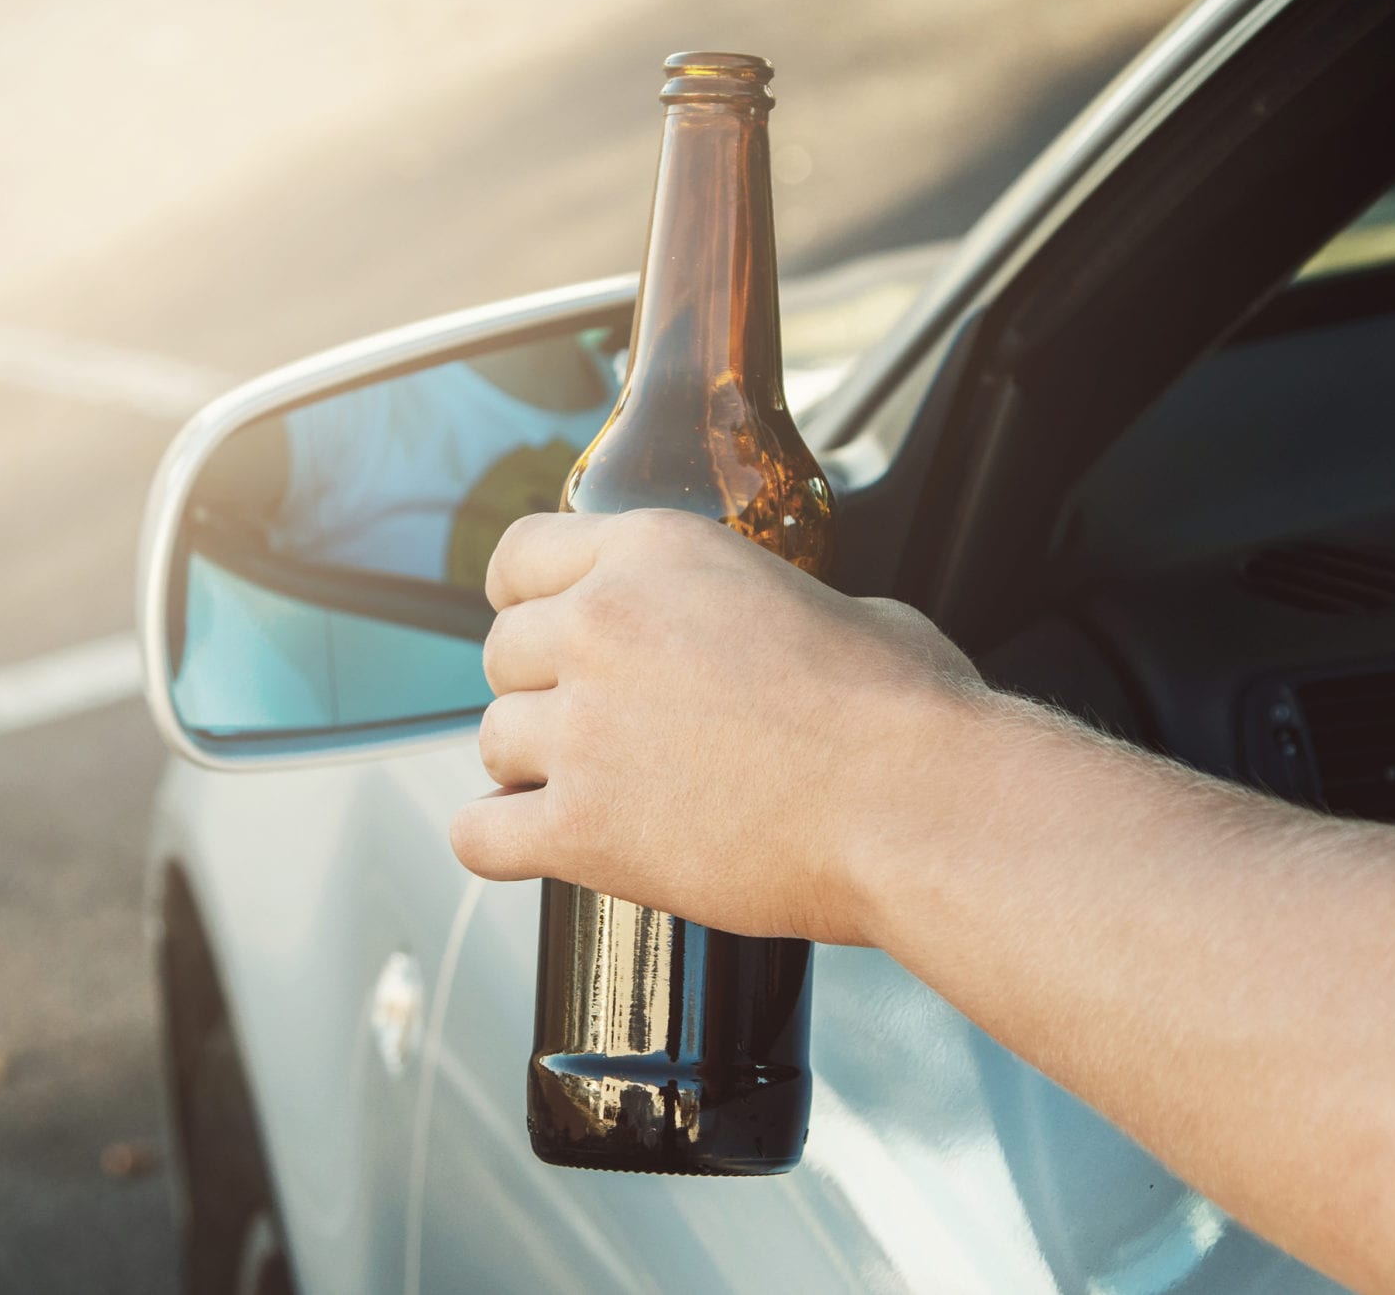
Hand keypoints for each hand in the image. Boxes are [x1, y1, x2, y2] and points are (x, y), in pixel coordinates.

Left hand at [451, 507, 981, 944]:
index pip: (518, 557)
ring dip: (534, 767)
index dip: (529, 601)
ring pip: (492, 741)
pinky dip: (501, 842)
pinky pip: (479, 836)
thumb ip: (766, 605)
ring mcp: (584, 728)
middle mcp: (600, 625)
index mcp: (654, 552)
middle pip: (501, 654)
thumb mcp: (835, 605)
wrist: (915, 805)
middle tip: (600, 726)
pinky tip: (538, 843)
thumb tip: (781, 630)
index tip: (549, 634)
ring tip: (600, 790)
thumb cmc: (904, 711)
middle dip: (542, 691)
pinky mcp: (583, 828)